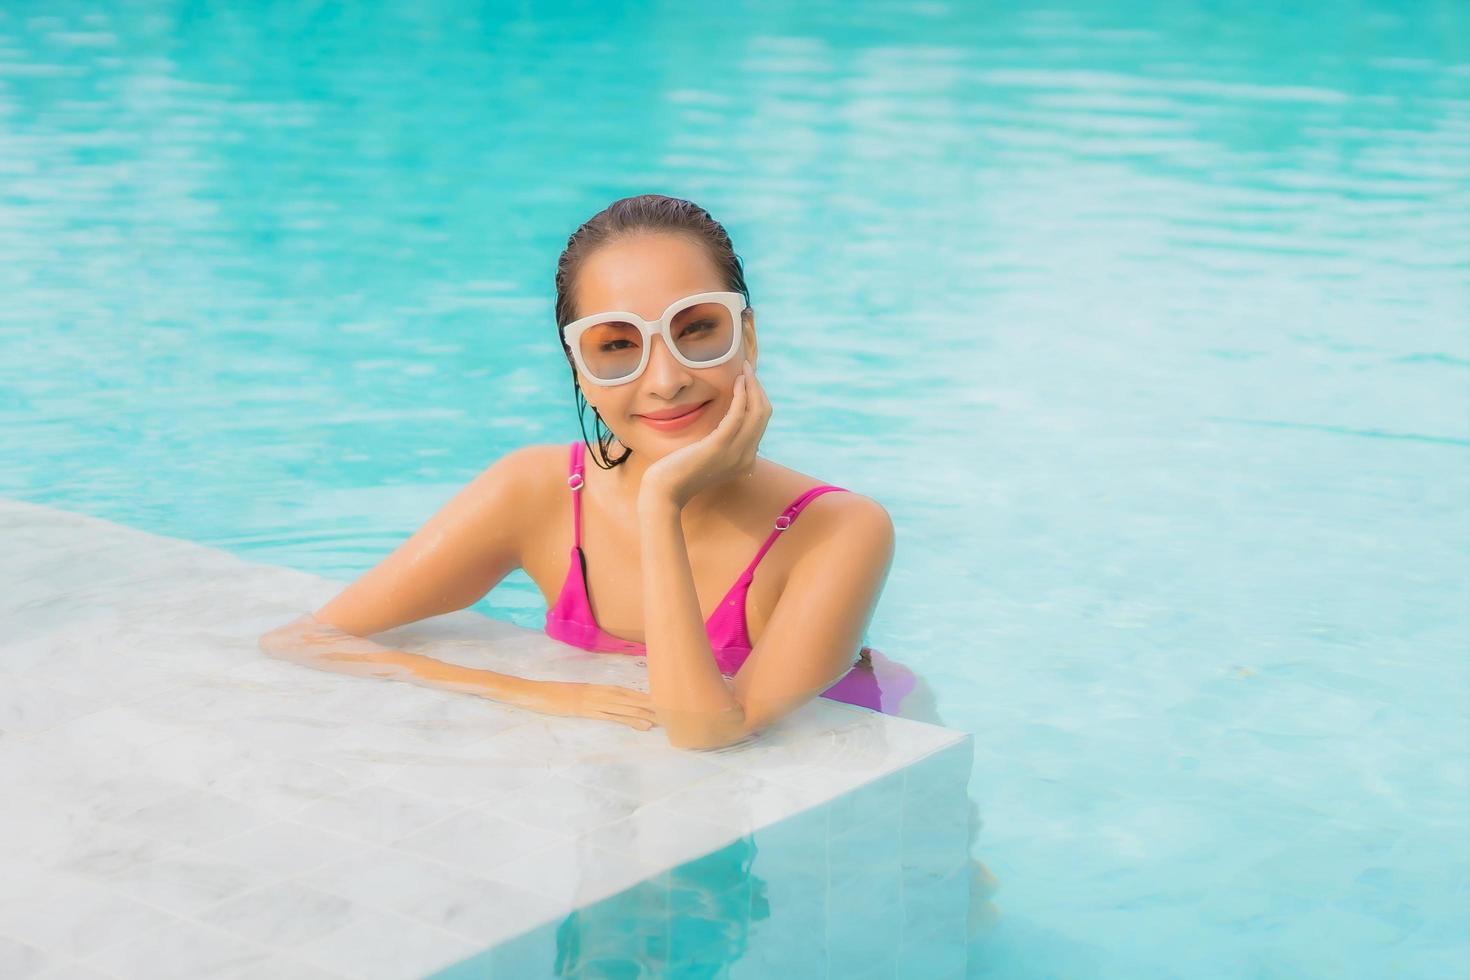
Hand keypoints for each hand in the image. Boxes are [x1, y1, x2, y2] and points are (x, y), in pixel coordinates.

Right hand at [513, 678, 658, 730]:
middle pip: (628, 697)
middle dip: (649, 703)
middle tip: (671, 709)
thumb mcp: (570, 695)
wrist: (533, 692)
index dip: (641, 695)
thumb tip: (597, 704)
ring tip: (663, 718)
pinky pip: (612, 716)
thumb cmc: (548, 695)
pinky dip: (629, 720)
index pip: (622, 691)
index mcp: (594, 688)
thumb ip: (585, 698)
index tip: (658, 700)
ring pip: (625, 706)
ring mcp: (593, 701)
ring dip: (645, 711)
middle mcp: (598, 692)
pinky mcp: (587, 711)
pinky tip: (643, 726)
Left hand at [640, 358, 770, 510]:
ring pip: (757, 412)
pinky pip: (738, 415)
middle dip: (758, 388)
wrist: (665, 492)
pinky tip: (737, 382)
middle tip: (747, 369)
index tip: (748, 381)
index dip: (757, 398)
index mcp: (745, 460)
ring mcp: (735, 453)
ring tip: (743, 369)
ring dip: (752, 386)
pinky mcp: (719, 446)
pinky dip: (741, 396)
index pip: (761, 423)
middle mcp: (746, 457)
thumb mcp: (706, 457)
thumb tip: (725, 425)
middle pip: (763, 415)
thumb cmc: (679, 473)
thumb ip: (720, 444)